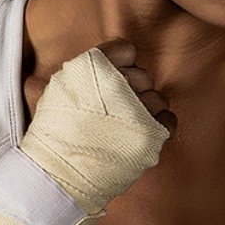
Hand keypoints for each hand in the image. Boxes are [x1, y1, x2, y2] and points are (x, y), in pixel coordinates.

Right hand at [19, 41, 173, 214]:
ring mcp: (137, 109)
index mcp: (93, 67)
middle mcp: (118, 83)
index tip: (112, 81)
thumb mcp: (60, 89)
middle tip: (114, 111)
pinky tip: (139, 136)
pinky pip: (169, 119)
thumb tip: (109, 63)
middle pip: (143, 76)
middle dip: (132, 91)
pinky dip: (158, 127)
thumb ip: (86, 71)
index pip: (125, 49)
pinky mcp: (151, 134)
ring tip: (123, 128)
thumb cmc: (56, 134)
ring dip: (145, 111)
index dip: (121, 65)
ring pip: (157, 98)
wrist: (57, 174)